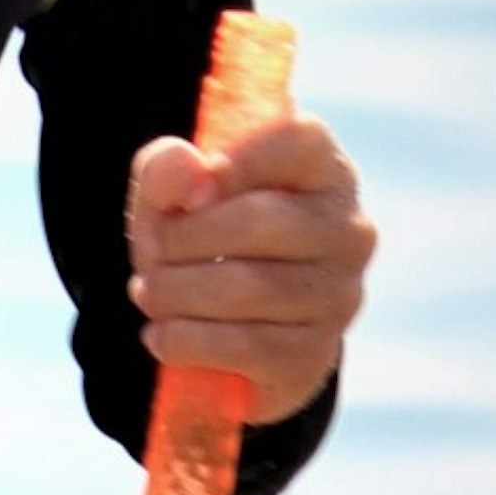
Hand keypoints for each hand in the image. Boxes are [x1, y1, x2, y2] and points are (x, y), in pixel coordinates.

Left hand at [126, 112, 374, 427]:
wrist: (223, 333)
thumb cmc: (204, 239)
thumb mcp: (174, 195)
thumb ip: (167, 169)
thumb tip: (188, 171)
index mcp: (324, 170)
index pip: (299, 139)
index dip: (239, 159)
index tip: (190, 194)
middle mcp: (347, 231)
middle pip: (260, 220)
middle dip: (184, 239)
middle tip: (148, 255)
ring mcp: (339, 297)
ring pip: (246, 288)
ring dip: (175, 292)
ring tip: (147, 292)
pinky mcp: (314, 355)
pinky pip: (244, 346)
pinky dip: (186, 340)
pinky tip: (160, 335)